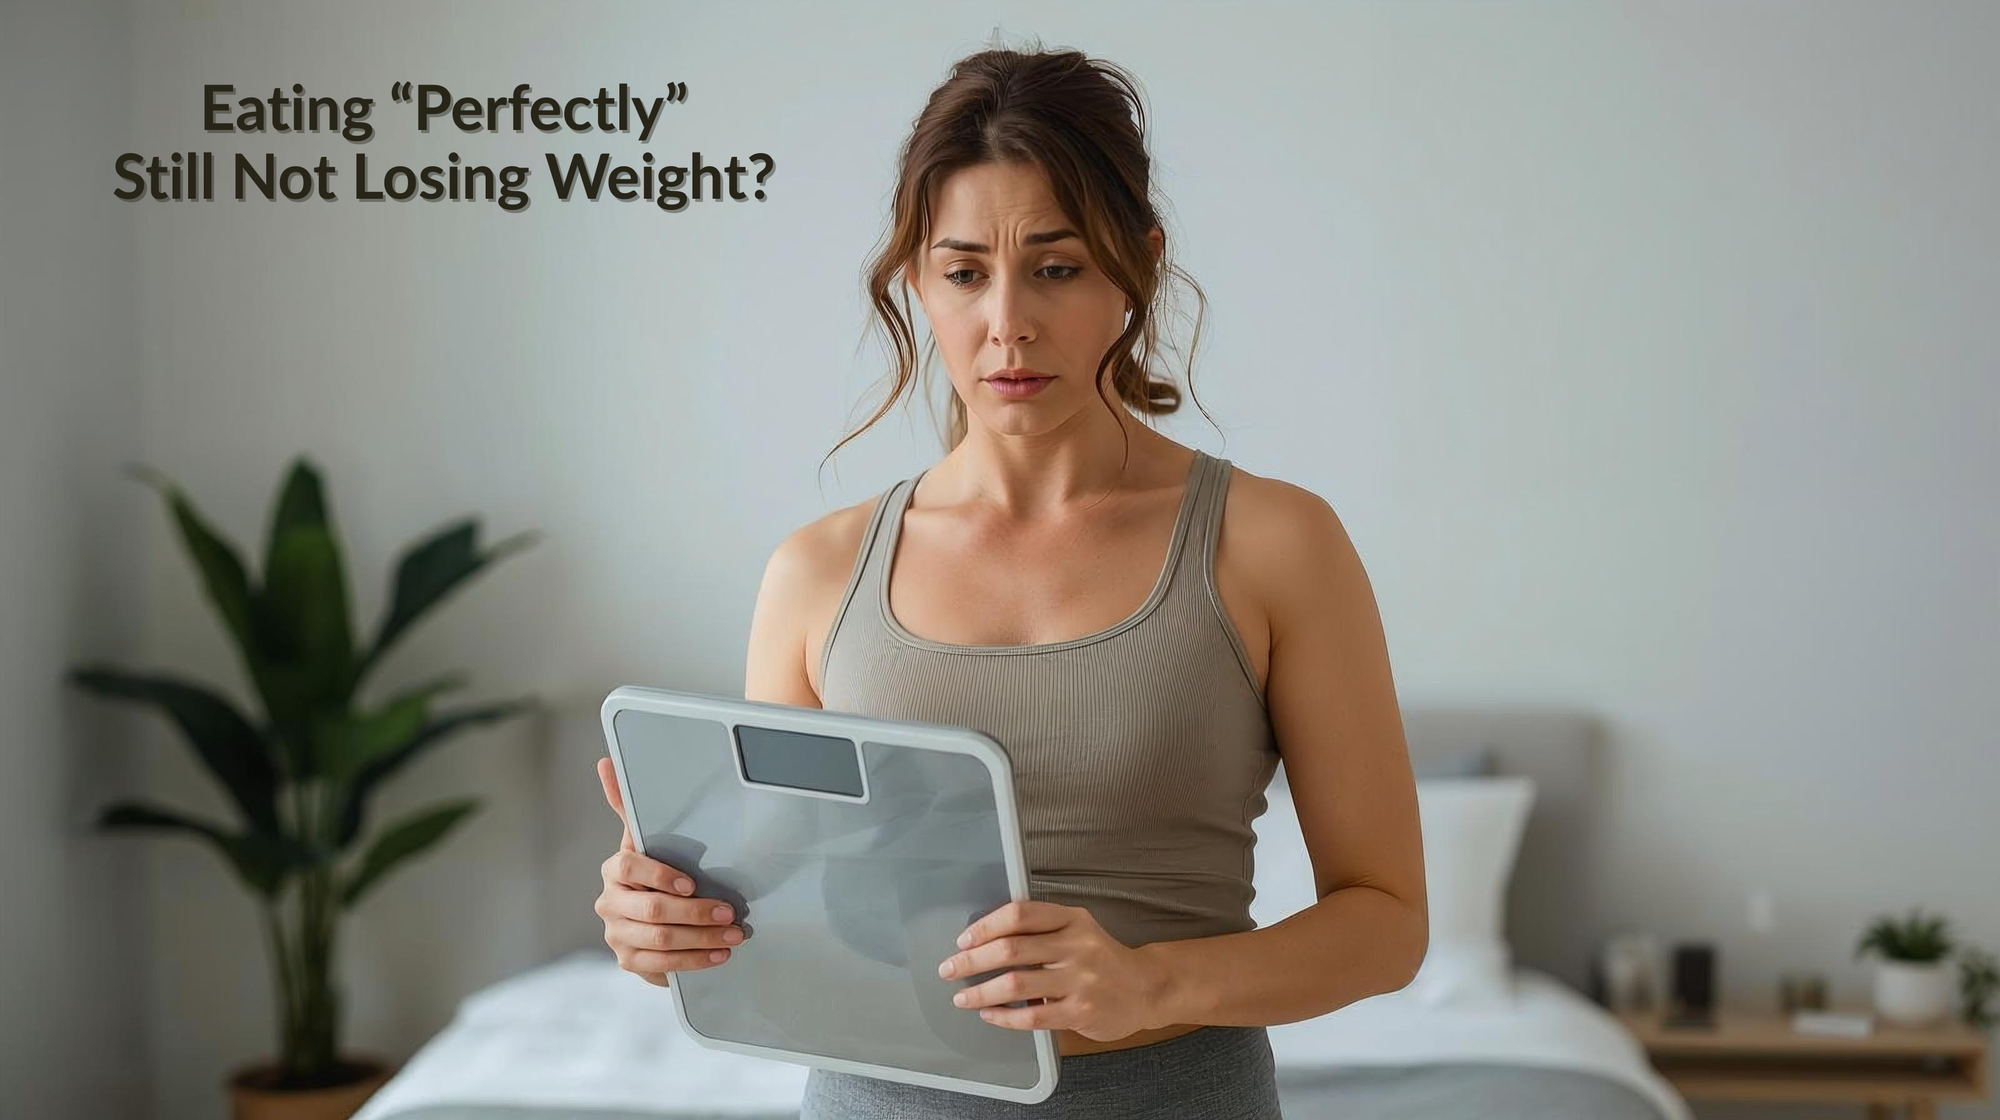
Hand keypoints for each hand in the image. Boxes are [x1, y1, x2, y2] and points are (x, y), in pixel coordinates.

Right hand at [594, 757, 747, 986]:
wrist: (645, 914)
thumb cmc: (654, 868)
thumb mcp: (645, 837)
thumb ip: (628, 803)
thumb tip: (605, 762)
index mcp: (614, 870)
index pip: (629, 869)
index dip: (660, 876)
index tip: (692, 883)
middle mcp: (610, 903)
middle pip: (652, 911)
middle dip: (696, 913)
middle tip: (731, 913)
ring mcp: (617, 935)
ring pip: (660, 940)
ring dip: (702, 940)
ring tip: (734, 936)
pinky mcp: (629, 961)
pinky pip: (661, 965)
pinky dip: (694, 961)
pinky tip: (719, 956)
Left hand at [936, 901, 1164, 1040]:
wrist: (1147, 988)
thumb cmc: (1103, 959)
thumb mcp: (1079, 929)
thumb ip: (1042, 929)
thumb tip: (987, 938)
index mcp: (1072, 919)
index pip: (1020, 914)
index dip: (986, 926)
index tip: (964, 939)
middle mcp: (1077, 945)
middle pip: (1011, 949)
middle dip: (972, 960)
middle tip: (951, 968)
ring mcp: (1080, 979)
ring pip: (1017, 984)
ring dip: (982, 991)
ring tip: (962, 996)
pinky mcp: (1081, 1011)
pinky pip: (1032, 1016)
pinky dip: (1004, 1017)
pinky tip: (989, 1014)